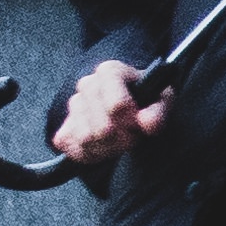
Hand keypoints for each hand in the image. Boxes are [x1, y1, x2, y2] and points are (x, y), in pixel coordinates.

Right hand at [51, 59, 169, 170]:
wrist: (128, 103)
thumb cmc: (146, 98)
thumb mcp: (162, 100)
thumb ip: (157, 112)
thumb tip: (147, 123)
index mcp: (110, 72)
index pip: (116, 105)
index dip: (130, 121)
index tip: (138, 122)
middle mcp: (88, 84)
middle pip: (102, 128)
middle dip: (122, 138)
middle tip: (133, 135)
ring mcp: (73, 106)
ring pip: (86, 140)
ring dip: (108, 148)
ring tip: (120, 140)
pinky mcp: (63, 129)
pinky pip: (73, 149)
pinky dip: (91, 154)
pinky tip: (104, 147)